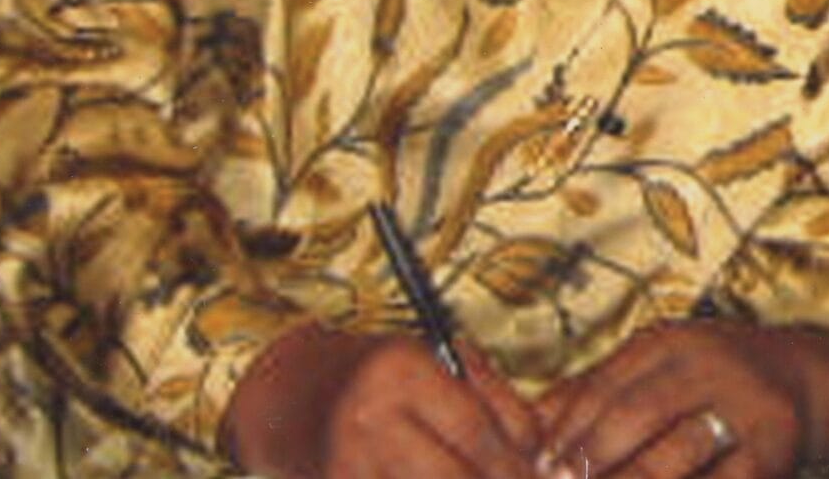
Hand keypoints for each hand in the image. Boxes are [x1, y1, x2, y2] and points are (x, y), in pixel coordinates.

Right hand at [222, 325, 543, 478]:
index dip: (516, 465)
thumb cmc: (375, 374)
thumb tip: (538, 449)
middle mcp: (370, 421)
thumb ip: (486, 396)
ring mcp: (348, 466)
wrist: (287, 396)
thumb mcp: (430, 361)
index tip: (542, 475)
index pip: (476, 432)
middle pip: (455, 476)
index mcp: (400, 372)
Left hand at [524, 323, 828, 478]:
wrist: (805, 377)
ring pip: (674, 454)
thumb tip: (525, 429)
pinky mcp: (770, 451)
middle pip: (636, 415)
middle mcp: (709, 365)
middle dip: (591, 461)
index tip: (538, 467)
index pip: (605, 386)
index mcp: (670, 342)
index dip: (566, 432)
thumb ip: (595, 393)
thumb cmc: (710, 380)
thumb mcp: (656, 367)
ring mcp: (744, 406)